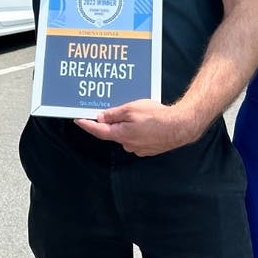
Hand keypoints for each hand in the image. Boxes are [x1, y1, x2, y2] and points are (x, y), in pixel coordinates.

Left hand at [74, 99, 197, 155]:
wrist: (180, 127)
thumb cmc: (156, 117)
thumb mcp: (132, 109)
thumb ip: (114, 114)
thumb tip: (100, 118)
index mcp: (121, 134)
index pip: (98, 131)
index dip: (87, 125)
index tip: (77, 120)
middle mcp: (127, 144)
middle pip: (112, 132)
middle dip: (111, 122)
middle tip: (112, 109)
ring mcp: (139, 148)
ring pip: (126, 134)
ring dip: (127, 125)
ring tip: (137, 112)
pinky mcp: (148, 148)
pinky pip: (137, 137)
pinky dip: (137, 129)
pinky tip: (146, 120)